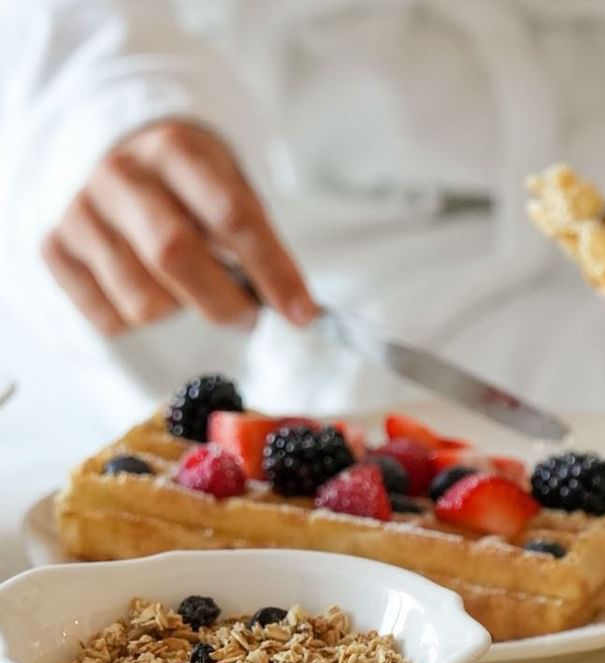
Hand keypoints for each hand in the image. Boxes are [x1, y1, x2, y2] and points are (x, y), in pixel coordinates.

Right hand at [42, 119, 318, 336]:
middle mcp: (120, 174)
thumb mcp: (226, 185)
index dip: (272, 271)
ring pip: (142, 301)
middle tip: (247, 317)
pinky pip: (108, 318)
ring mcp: (80, 212)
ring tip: (190, 295)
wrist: (107, 155)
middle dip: (224, 303)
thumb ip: (255, 237)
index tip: (301, 313)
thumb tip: (295, 309)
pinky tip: (149, 293)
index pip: (232, 216)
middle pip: (176, 256)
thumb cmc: (185, 187)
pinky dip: (139, 322)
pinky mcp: (54, 249)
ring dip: (179, 313)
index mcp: (175, 149)